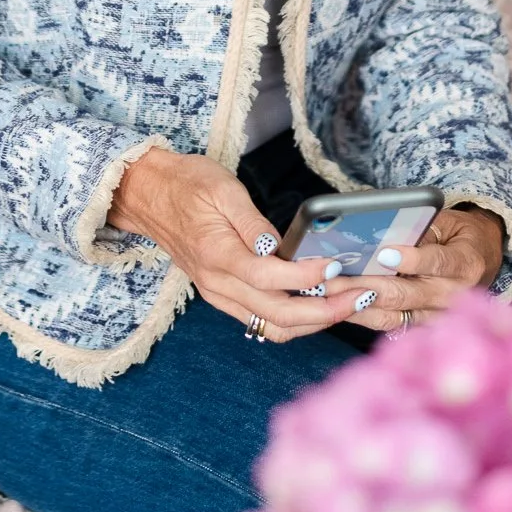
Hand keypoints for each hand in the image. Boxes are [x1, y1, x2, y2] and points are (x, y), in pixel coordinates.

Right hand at [108, 147, 370, 341]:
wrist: (149, 195)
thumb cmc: (188, 184)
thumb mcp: (222, 188)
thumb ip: (252, 221)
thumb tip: (278, 246)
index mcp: (216, 254)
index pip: (267, 277)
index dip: (305, 276)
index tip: (336, 267)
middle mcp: (217, 283)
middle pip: (277, 314)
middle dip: (325, 311)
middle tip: (362, 297)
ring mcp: (218, 295)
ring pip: (272, 327)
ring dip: (314, 323)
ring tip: (350, 306)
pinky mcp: (222, 296)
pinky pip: (262, 321)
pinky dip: (295, 320)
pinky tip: (321, 306)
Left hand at [342, 204, 504, 335]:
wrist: (480, 264)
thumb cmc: (458, 237)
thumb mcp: (447, 222)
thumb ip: (421, 229)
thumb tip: (383, 235)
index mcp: (465, 264)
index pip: (437, 262)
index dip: (410, 259)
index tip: (383, 253)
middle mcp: (453, 296)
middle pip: (407, 294)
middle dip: (367, 285)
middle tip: (334, 277)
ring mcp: (437, 317)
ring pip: (394, 315)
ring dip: (358, 304)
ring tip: (328, 292)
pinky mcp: (423, 328)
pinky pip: (390, 326)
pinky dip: (364, 316)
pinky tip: (339, 305)